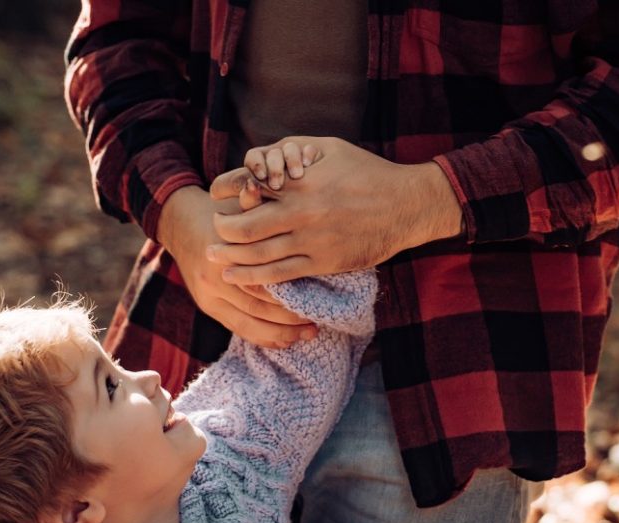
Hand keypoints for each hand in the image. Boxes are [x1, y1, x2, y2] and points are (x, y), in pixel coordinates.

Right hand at [156, 185, 316, 348]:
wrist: (181, 225)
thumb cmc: (220, 212)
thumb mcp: (235, 204)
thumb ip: (249, 200)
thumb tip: (257, 185)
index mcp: (224, 253)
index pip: (264, 279)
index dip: (292, 290)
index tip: (320, 296)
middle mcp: (215, 278)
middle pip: (259, 306)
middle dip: (291, 318)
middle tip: (319, 323)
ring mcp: (209, 295)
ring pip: (249, 324)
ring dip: (280, 333)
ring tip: (308, 334)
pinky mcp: (208, 306)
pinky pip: (238, 328)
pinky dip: (263, 338)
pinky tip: (285, 341)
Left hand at [207, 136, 463, 284]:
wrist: (405, 206)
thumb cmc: (367, 172)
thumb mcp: (330, 148)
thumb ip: (295, 149)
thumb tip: (265, 156)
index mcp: (300, 181)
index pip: (249, 186)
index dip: (225, 190)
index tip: (215, 195)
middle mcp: (301, 212)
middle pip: (245, 227)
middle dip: (222, 229)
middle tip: (214, 228)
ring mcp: (311, 241)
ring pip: (258, 255)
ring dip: (231, 258)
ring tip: (215, 257)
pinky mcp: (322, 263)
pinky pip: (280, 275)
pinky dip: (254, 278)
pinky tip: (238, 277)